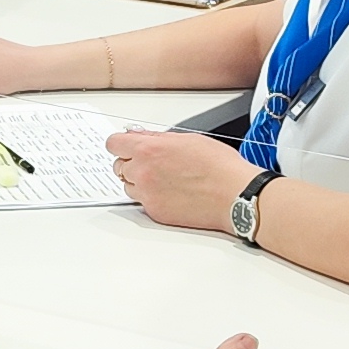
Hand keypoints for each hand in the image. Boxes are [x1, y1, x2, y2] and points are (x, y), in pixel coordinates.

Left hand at [107, 126, 251, 231]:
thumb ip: (158, 138)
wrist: (234, 195)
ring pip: (129, 186)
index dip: (121, 144)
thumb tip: (142, 136)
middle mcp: (143, 172)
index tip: (125, 145)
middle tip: (151, 163)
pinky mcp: (155, 212)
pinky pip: (143, 202)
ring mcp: (147, 194)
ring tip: (165, 180)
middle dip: (131, 163)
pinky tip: (172, 193)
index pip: (114, 143)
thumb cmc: (219, 166)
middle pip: (118, 166)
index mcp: (149, 149)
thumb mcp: (188, 139)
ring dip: (140, 182)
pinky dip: (152, 197)